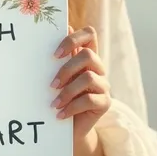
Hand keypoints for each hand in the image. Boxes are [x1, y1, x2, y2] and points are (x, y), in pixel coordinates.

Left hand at [50, 25, 110, 141]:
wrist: (70, 128)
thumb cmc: (61, 97)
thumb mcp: (59, 76)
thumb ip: (61, 57)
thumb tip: (65, 28)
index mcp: (86, 56)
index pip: (89, 34)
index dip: (74, 38)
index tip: (55, 54)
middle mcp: (98, 68)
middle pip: (88, 55)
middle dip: (67, 69)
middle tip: (52, 84)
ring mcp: (103, 85)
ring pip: (89, 78)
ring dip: (68, 91)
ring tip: (54, 103)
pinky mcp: (105, 103)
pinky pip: (90, 100)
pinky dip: (72, 107)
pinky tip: (60, 113)